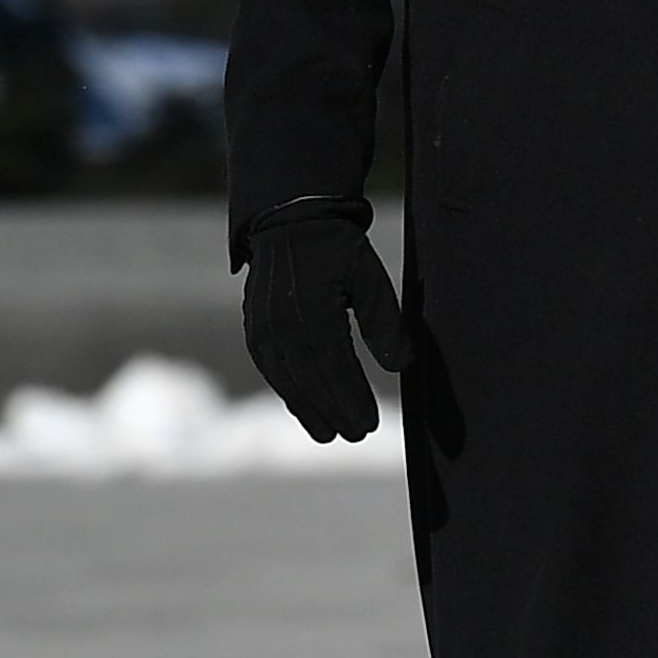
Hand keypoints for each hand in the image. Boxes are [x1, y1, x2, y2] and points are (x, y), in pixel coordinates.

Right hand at [242, 209, 408, 442]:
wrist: (289, 222)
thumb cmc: (338, 250)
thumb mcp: (369, 278)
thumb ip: (384, 322)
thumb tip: (402, 365)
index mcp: (311, 308)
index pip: (334, 364)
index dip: (351, 397)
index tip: (370, 424)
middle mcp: (280, 322)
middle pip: (309, 378)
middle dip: (333, 410)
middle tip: (356, 435)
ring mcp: (261, 327)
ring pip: (286, 379)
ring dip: (308, 409)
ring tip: (329, 435)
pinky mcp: (254, 330)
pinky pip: (271, 370)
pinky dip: (289, 393)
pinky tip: (305, 410)